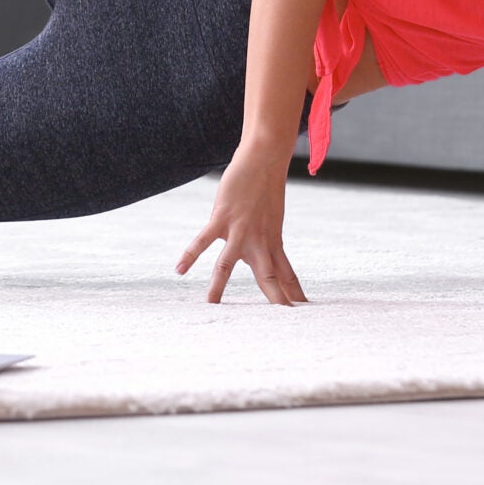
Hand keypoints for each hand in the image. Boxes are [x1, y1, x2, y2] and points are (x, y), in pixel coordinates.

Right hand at [176, 150, 307, 304]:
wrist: (264, 160)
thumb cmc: (267, 191)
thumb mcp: (272, 223)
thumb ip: (267, 247)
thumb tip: (260, 264)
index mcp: (273, 244)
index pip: (287, 276)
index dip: (295, 296)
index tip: (304, 314)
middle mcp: (259, 241)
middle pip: (269, 278)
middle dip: (275, 301)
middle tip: (282, 324)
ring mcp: (240, 230)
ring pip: (229, 264)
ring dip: (219, 286)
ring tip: (211, 307)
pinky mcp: (222, 218)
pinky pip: (203, 240)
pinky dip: (190, 254)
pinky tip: (179, 269)